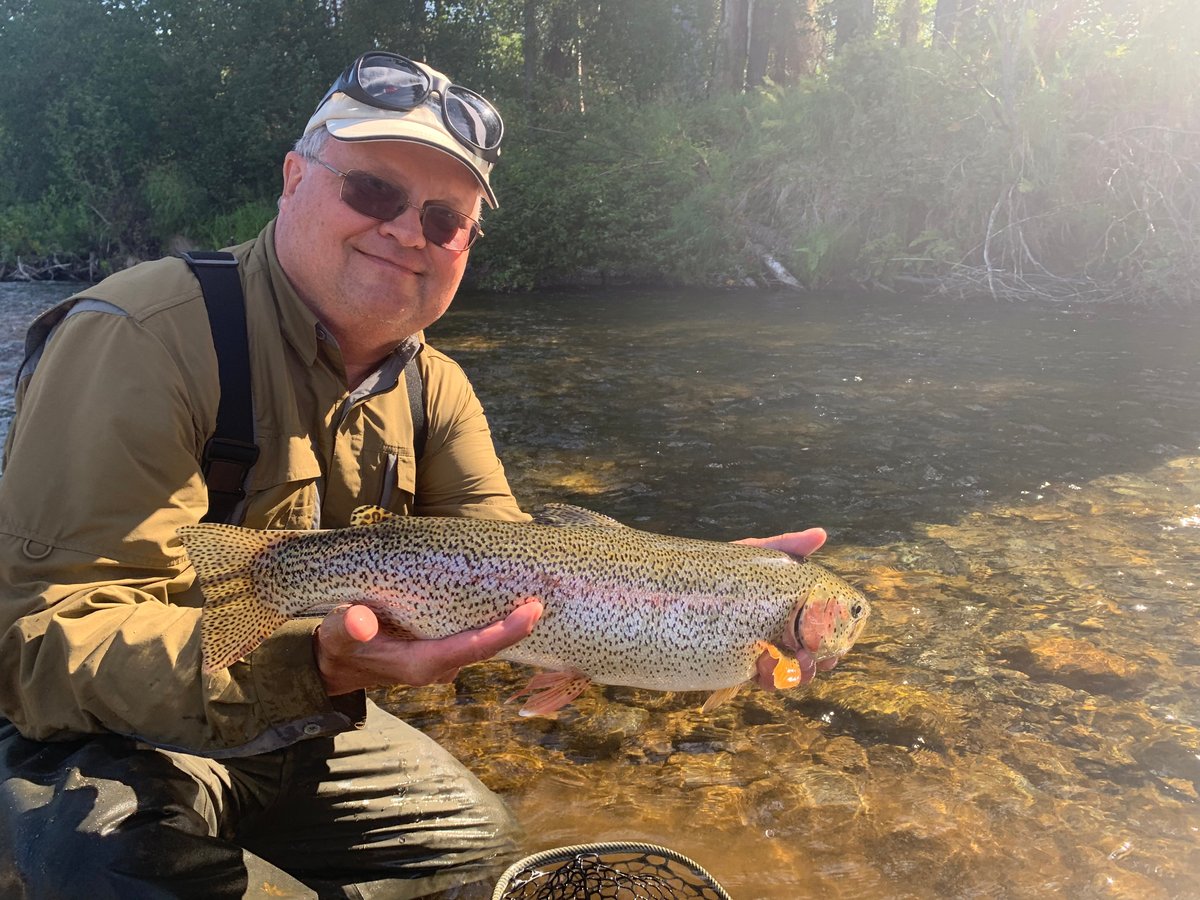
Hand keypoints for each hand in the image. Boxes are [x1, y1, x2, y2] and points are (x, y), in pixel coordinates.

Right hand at [314, 600, 543, 695]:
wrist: (336, 663)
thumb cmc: (339, 642)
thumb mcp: (337, 633)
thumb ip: (348, 627)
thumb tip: (358, 622)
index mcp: (421, 664)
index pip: (473, 648)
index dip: (505, 632)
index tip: (533, 611)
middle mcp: (440, 667)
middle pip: (489, 646)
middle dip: (519, 624)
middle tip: (548, 592)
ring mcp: (444, 661)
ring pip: (485, 642)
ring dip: (508, 621)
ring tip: (536, 587)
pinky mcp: (444, 650)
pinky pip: (475, 635)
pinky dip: (492, 619)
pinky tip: (507, 593)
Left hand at [735, 528, 837, 689]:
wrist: (679, 592)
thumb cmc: (721, 570)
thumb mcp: (755, 554)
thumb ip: (787, 546)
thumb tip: (821, 534)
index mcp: (787, 609)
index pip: (817, 627)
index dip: (832, 638)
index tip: (839, 643)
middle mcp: (776, 632)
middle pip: (809, 655)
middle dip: (820, 660)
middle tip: (823, 659)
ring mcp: (758, 649)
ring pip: (790, 672)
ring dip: (800, 673)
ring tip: (798, 663)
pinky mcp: (739, 664)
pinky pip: (762, 679)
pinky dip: (771, 679)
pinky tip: (765, 670)